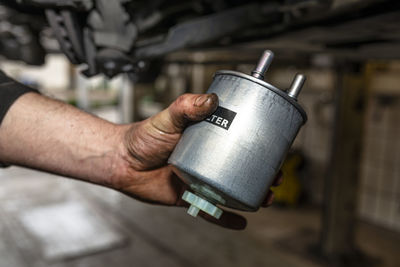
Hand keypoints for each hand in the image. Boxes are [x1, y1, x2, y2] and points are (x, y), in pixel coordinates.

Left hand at [114, 93, 282, 229]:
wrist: (121, 161)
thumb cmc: (143, 137)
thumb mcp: (168, 118)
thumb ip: (186, 106)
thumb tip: (210, 99)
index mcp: (206, 139)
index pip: (238, 141)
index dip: (258, 145)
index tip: (274, 147)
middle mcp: (206, 159)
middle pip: (240, 168)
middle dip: (262, 173)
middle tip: (276, 175)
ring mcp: (199, 178)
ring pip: (230, 190)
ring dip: (250, 195)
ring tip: (265, 197)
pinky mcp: (189, 196)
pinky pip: (211, 210)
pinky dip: (225, 217)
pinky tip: (240, 221)